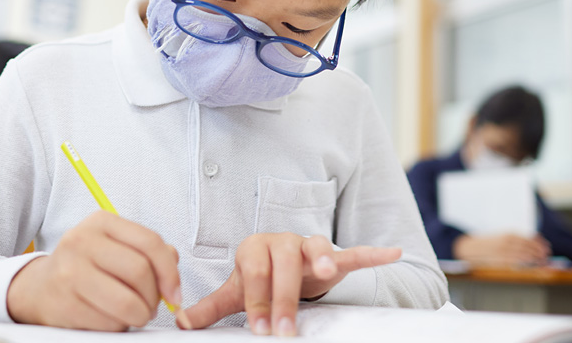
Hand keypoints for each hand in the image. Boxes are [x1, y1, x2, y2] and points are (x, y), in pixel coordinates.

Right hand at [6, 210, 184, 330]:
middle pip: (140, 272)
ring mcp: (70, 272)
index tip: (174, 292)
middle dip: (154, 297)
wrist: (39, 288)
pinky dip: (118, 326)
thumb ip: (146, 250)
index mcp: (101, 222)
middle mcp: (82, 242)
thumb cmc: (85, 265)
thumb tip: (172, 263)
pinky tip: (111, 317)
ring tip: (134, 313)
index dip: (170, 272)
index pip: (149, 242)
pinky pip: (108, 323)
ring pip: (127, 302)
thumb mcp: (114, 245)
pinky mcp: (65, 305)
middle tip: (151, 306)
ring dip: (139, 315)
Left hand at [183, 233, 402, 335]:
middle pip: (283, 263)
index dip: (257, 300)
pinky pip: (352, 252)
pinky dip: (371, 253)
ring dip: (318, 262)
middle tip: (284, 330)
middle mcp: (281, 241)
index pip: (254, 271)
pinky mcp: (333, 256)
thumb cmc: (259, 278)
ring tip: (323, 274)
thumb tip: (180, 322)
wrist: (282, 265)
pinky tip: (392, 252)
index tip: (259, 329)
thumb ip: (210, 308)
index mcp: (253, 248)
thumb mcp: (235, 292)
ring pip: (314, 248)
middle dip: (283, 298)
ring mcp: (308, 246)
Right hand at [452, 233, 549, 266]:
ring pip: (525, 255)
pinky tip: (531, 265)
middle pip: (529, 247)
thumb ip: (515, 240)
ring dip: (536, 259)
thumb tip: (533, 242)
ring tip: (542, 262)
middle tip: (547, 256)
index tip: (546, 247)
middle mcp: (508, 242)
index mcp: (508, 234)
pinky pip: (518, 262)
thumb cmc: (487, 244)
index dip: (539, 243)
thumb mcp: (501, 237)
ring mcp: (505, 251)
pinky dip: (527, 263)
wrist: (470, 248)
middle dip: (540, 252)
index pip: (529, 238)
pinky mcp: (501, 260)